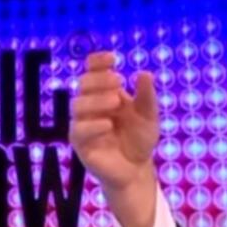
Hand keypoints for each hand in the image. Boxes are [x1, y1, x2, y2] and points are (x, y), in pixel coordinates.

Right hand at [69, 51, 159, 226]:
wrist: (137, 169)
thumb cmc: (139, 139)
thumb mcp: (149, 116)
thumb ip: (146, 97)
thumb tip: (145, 73)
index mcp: (105, 94)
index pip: (93, 72)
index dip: (98, 62)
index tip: (111, 57)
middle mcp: (90, 107)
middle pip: (83, 85)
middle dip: (98, 80)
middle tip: (117, 80)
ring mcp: (83, 124)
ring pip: (78, 106)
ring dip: (96, 100)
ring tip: (116, 101)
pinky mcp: (81, 144)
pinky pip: (79, 131)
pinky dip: (93, 126)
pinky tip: (108, 124)